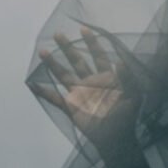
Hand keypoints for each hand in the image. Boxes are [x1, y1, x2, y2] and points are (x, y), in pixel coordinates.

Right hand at [30, 28, 139, 161]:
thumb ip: (129, 78)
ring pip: (63, 75)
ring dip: (53, 64)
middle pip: (77, 61)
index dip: (92, 43)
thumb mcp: (134, 95)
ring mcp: (80, 94)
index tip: (84, 29)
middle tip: (57, 34)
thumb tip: (122, 61)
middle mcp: (91, 82)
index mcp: (106, 78)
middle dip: (68, 48)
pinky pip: (55, 98)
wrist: (117, 138)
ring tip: (43, 51)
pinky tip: (33, 84)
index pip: (98, 56)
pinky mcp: (71, 107)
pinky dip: (44, 92)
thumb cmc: (128, 116)